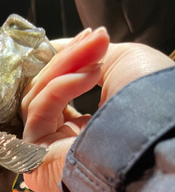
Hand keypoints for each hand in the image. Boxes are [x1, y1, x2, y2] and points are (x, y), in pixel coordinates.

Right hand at [22, 29, 174, 191]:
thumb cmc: (149, 107)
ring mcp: (46, 150)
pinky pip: (36, 111)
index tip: (86, 36)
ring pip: (36, 98)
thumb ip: (83, 56)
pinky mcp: (35, 155)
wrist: (156, 137)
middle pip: (43, 91)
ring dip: (63, 69)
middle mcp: (61, 141)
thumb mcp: (120, 64)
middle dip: (68, 60)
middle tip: (91, 39)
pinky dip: (58, 88)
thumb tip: (56, 44)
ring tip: (94, 60)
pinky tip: (86, 77)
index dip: (66, 61)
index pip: (55, 90)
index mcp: (82, 128)